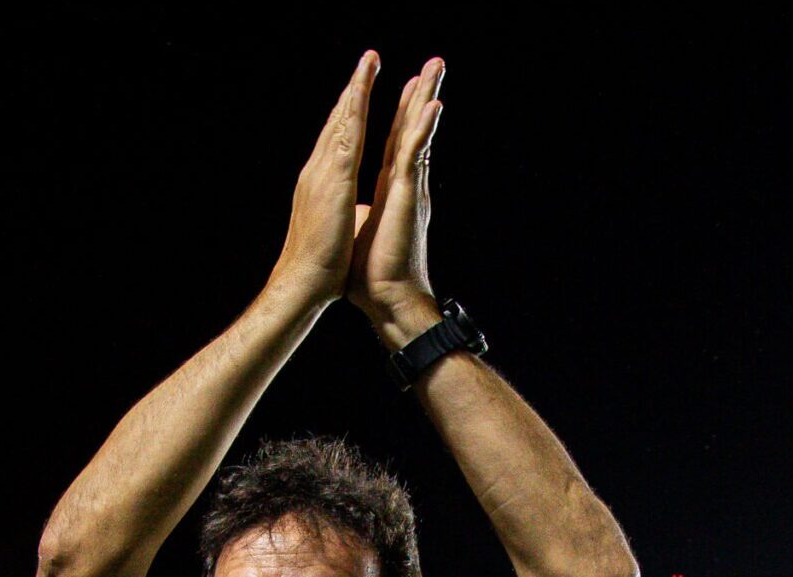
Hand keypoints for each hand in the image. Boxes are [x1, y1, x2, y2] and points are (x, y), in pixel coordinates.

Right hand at [264, 53, 378, 311]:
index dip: (349, 113)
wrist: (303, 283)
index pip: (337, 140)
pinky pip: (350, 135)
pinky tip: (367, 89)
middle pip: (339, 120)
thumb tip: (339, 209)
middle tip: (368, 59)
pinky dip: (358, 110)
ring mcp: (324, 171)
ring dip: (357, 87)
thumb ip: (334, 209)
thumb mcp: (330, 226)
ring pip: (343, 119)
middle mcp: (318, 169)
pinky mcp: (335, 179)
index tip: (360, 90)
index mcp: (321, 182)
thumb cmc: (319, 265)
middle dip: (354, 88)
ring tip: (370, 60)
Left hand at [350, 57, 445, 339]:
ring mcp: (407, 186)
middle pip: (412, 128)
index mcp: (390, 188)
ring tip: (436, 68)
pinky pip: (414, 154)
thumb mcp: (363, 230)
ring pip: (417, 133)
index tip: (410, 86)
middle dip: (422, 94)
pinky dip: (423, 129)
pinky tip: (432, 105)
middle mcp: (403, 182)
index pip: (395, 141)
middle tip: (435, 63)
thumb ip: (364, 214)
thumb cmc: (373, 274)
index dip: (402, 113)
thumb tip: (356, 214)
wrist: (385, 298)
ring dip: (427, 98)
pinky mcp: (406, 195)